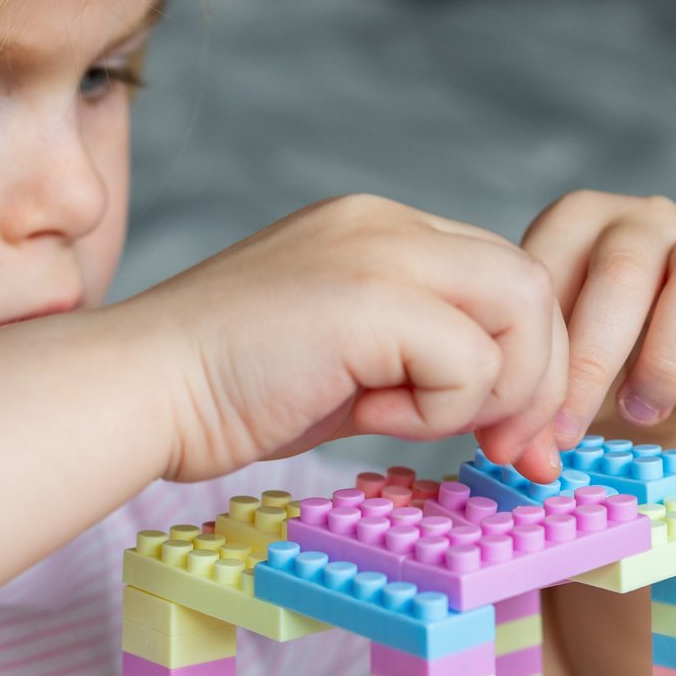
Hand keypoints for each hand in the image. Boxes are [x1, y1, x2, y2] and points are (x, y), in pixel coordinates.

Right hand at [121, 194, 569, 482]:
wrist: (137, 390)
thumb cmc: (226, 393)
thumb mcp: (347, 368)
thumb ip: (422, 368)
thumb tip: (504, 413)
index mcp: (381, 230)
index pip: (505, 278)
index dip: (529, 361)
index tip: (511, 438)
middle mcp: (387, 223)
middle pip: (532, 287)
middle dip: (538, 382)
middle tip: (506, 451)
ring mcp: (378, 249)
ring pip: (521, 310)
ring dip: (493, 392)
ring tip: (414, 422)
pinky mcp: (367, 297)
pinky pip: (470, 359)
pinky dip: (440, 409)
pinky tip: (369, 413)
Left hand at [521, 192, 675, 447]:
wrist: (643, 396)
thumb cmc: (582, 373)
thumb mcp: (546, 371)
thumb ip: (532, 394)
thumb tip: (530, 451)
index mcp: (573, 223)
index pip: (552, 269)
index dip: (542, 355)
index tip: (536, 420)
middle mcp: (640, 221)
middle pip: (625, 273)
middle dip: (595, 363)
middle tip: (575, 430)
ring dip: (669, 358)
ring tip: (643, 412)